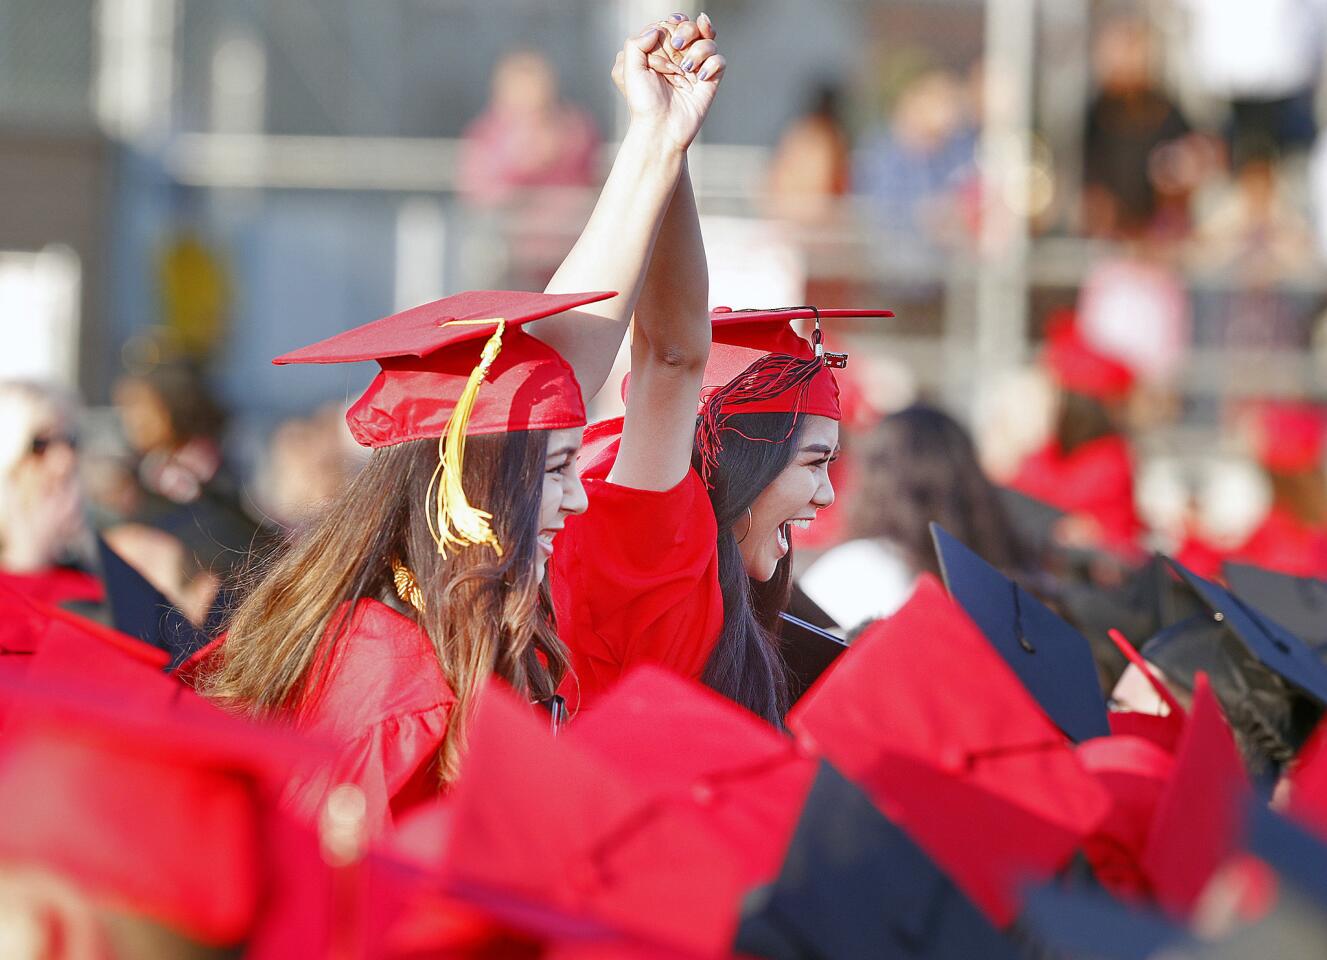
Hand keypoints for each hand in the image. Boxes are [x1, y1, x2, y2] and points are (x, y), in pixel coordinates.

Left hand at [613, 13, 725, 151]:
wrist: (661, 128)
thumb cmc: (643, 103)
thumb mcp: (628, 70)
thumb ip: (635, 43)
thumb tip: (657, 29)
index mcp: (658, 52)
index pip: (671, 25)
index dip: (673, 23)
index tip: (670, 28)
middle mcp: (678, 57)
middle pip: (692, 27)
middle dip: (687, 31)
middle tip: (677, 46)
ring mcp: (695, 67)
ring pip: (708, 40)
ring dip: (699, 49)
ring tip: (687, 68)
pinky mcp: (709, 79)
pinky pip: (720, 60)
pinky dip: (712, 65)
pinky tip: (700, 79)